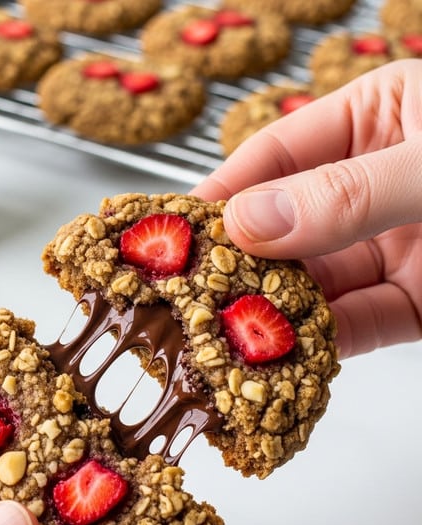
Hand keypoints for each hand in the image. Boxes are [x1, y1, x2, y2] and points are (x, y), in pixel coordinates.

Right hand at [192, 59, 421, 358]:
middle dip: (236, 262)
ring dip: (273, 312)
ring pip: (316, 282)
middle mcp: (377, 185)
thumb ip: (348, 193)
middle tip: (185, 294)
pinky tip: (285, 358)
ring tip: (222, 336)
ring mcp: (397, 246)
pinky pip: (358, 324)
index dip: (222, 192)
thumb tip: (250, 223)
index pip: (275, 154)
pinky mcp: (419, 303)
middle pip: (285, 225)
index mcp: (380, 120)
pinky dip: (321, 344)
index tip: (173, 229)